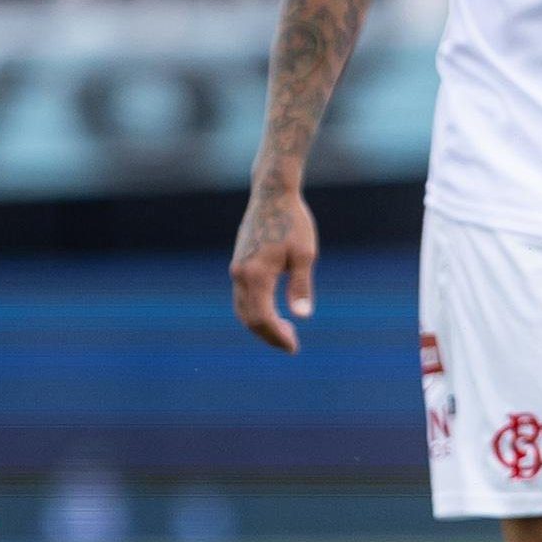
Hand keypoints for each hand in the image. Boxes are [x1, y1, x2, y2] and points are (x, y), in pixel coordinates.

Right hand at [229, 182, 318, 351]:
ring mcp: (237, 268)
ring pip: (242, 308)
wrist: (272, 194)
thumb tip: (302, 316)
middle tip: (291, 344)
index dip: (277, 336)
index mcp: (256, 274)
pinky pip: (242, 296)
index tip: (293, 347)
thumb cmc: (293, 221)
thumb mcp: (305, 254)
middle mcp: (240, 274)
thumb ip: (301, 286)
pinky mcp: (238, 263)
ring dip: (260, 324)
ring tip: (284, 329)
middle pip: (249, 318)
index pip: (263, 318)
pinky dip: (254, 310)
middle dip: (268, 335)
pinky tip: (273, 309)